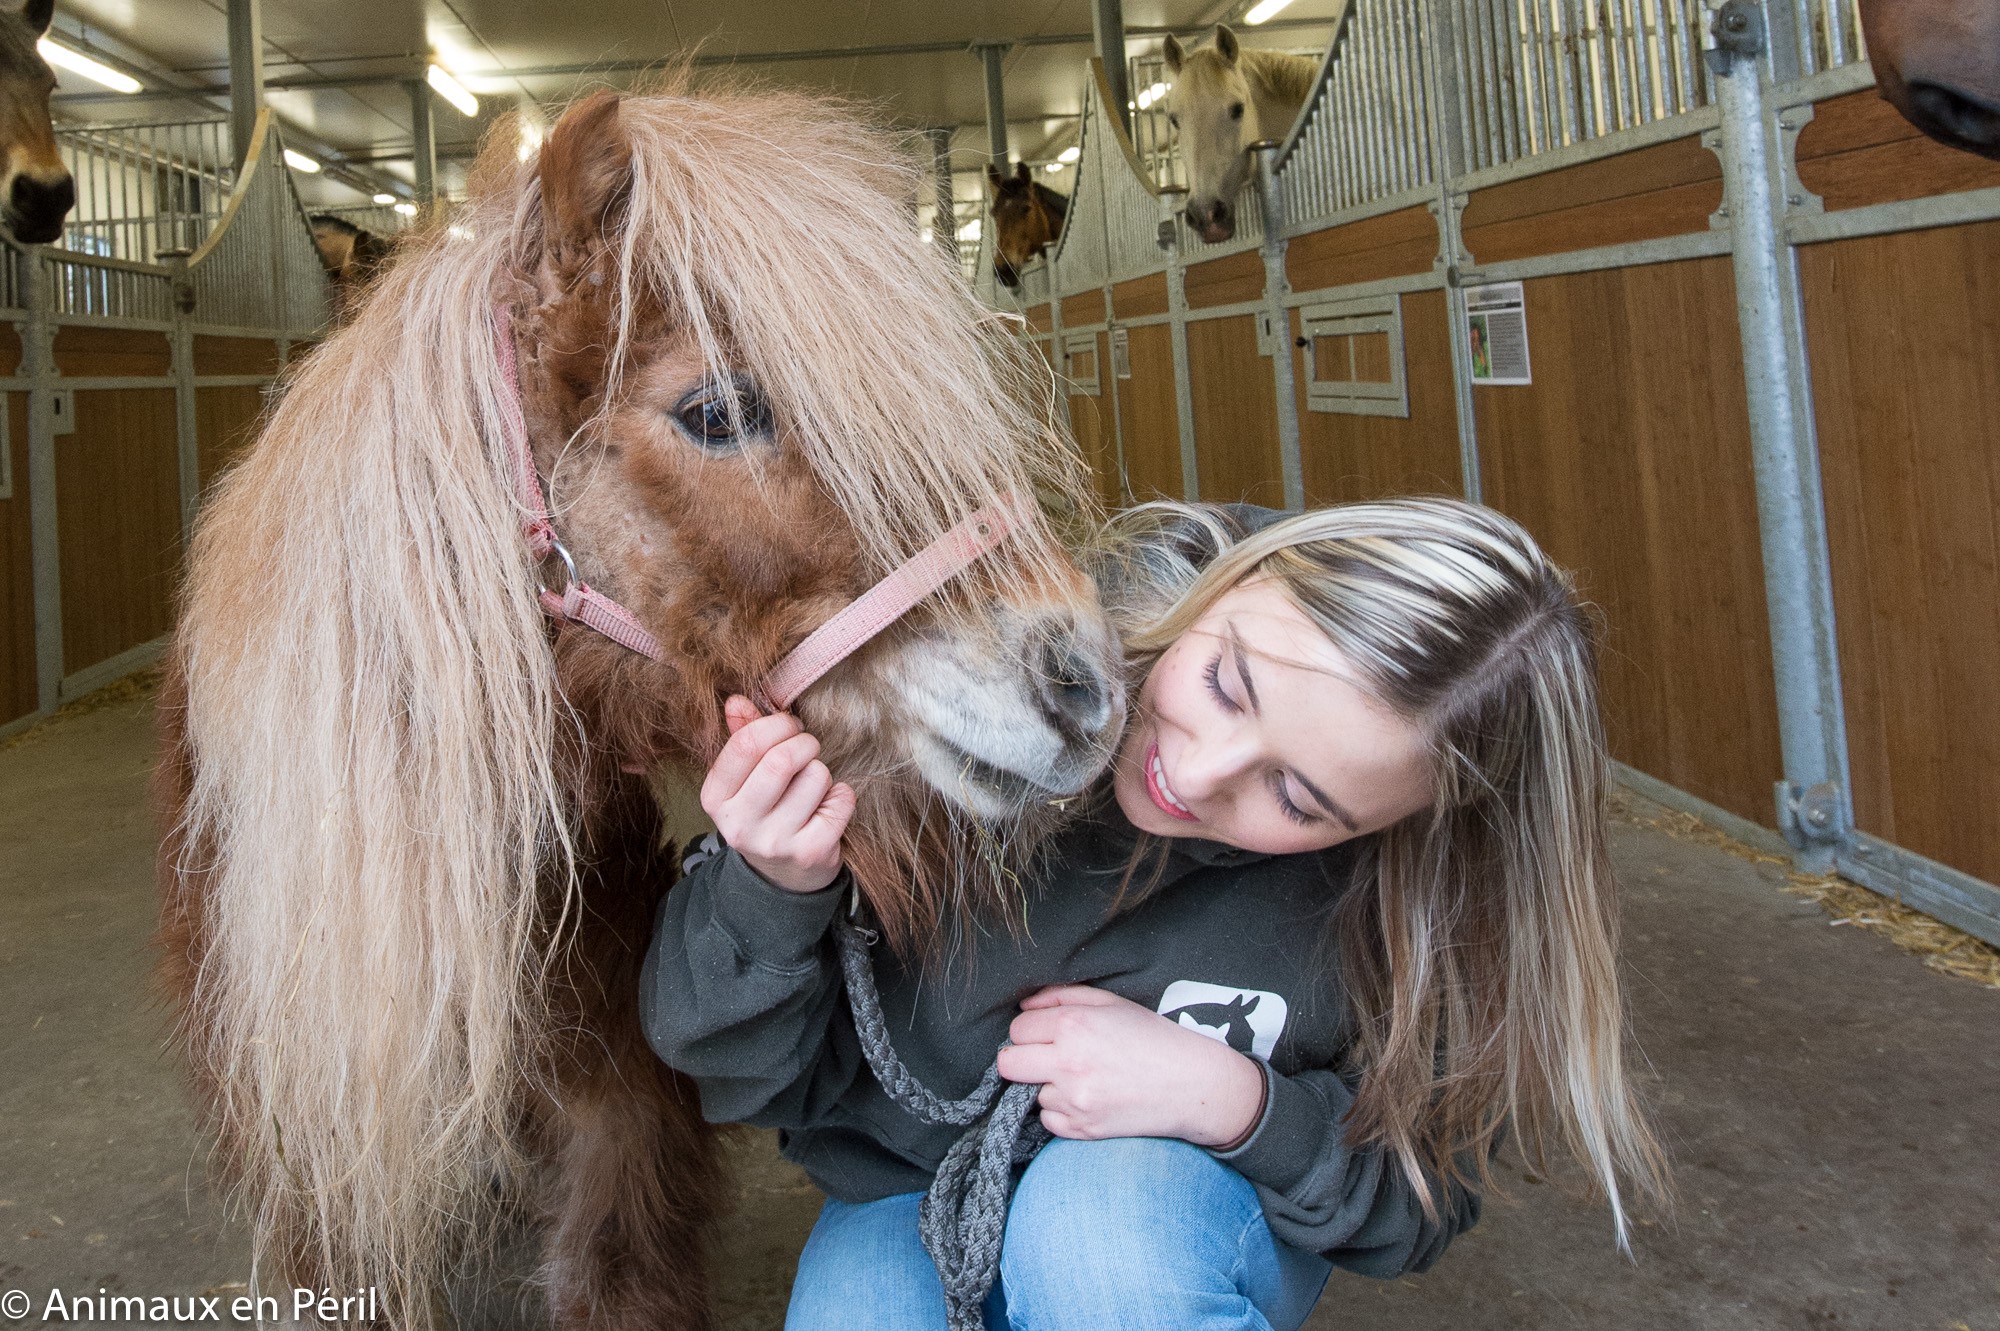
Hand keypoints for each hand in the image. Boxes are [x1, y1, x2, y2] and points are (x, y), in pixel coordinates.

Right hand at [698, 695, 855, 893]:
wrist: (783, 877)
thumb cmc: (765, 812)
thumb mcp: (744, 780)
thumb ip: (742, 737)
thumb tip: (738, 701)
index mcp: (715, 798)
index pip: (746, 744)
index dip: (776, 724)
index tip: (789, 726)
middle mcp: (738, 824)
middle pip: (782, 760)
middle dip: (805, 743)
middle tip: (809, 747)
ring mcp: (774, 842)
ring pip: (816, 776)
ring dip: (822, 772)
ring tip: (813, 786)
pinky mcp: (810, 852)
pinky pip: (841, 800)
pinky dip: (842, 795)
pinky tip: (829, 806)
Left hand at [996, 986, 1264, 1147]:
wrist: (1192, 1085)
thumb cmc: (1153, 1038)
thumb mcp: (1111, 1003)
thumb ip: (1062, 996)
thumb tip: (1024, 1005)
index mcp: (1074, 1025)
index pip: (1018, 1028)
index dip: (1031, 1029)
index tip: (1048, 1033)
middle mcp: (1068, 1062)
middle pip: (1007, 1063)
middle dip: (1021, 1058)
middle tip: (1045, 1057)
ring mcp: (1074, 1100)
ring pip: (1030, 1092)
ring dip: (1047, 1086)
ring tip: (1082, 1079)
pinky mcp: (1082, 1129)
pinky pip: (1048, 1120)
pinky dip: (1061, 1111)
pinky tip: (1088, 1099)